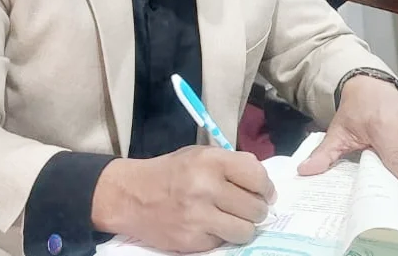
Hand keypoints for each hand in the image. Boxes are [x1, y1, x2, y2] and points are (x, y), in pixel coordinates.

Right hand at [91, 146, 276, 252]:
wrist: (132, 195)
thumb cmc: (171, 172)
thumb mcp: (199, 155)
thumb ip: (231, 163)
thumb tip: (264, 183)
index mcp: (211, 160)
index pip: (257, 175)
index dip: (266, 187)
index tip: (265, 192)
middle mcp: (207, 186)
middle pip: (256, 208)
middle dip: (256, 209)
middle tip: (245, 207)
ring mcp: (199, 216)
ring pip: (246, 231)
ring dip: (242, 227)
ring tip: (231, 219)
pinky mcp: (192, 240)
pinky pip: (224, 242)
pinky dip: (221, 236)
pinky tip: (210, 225)